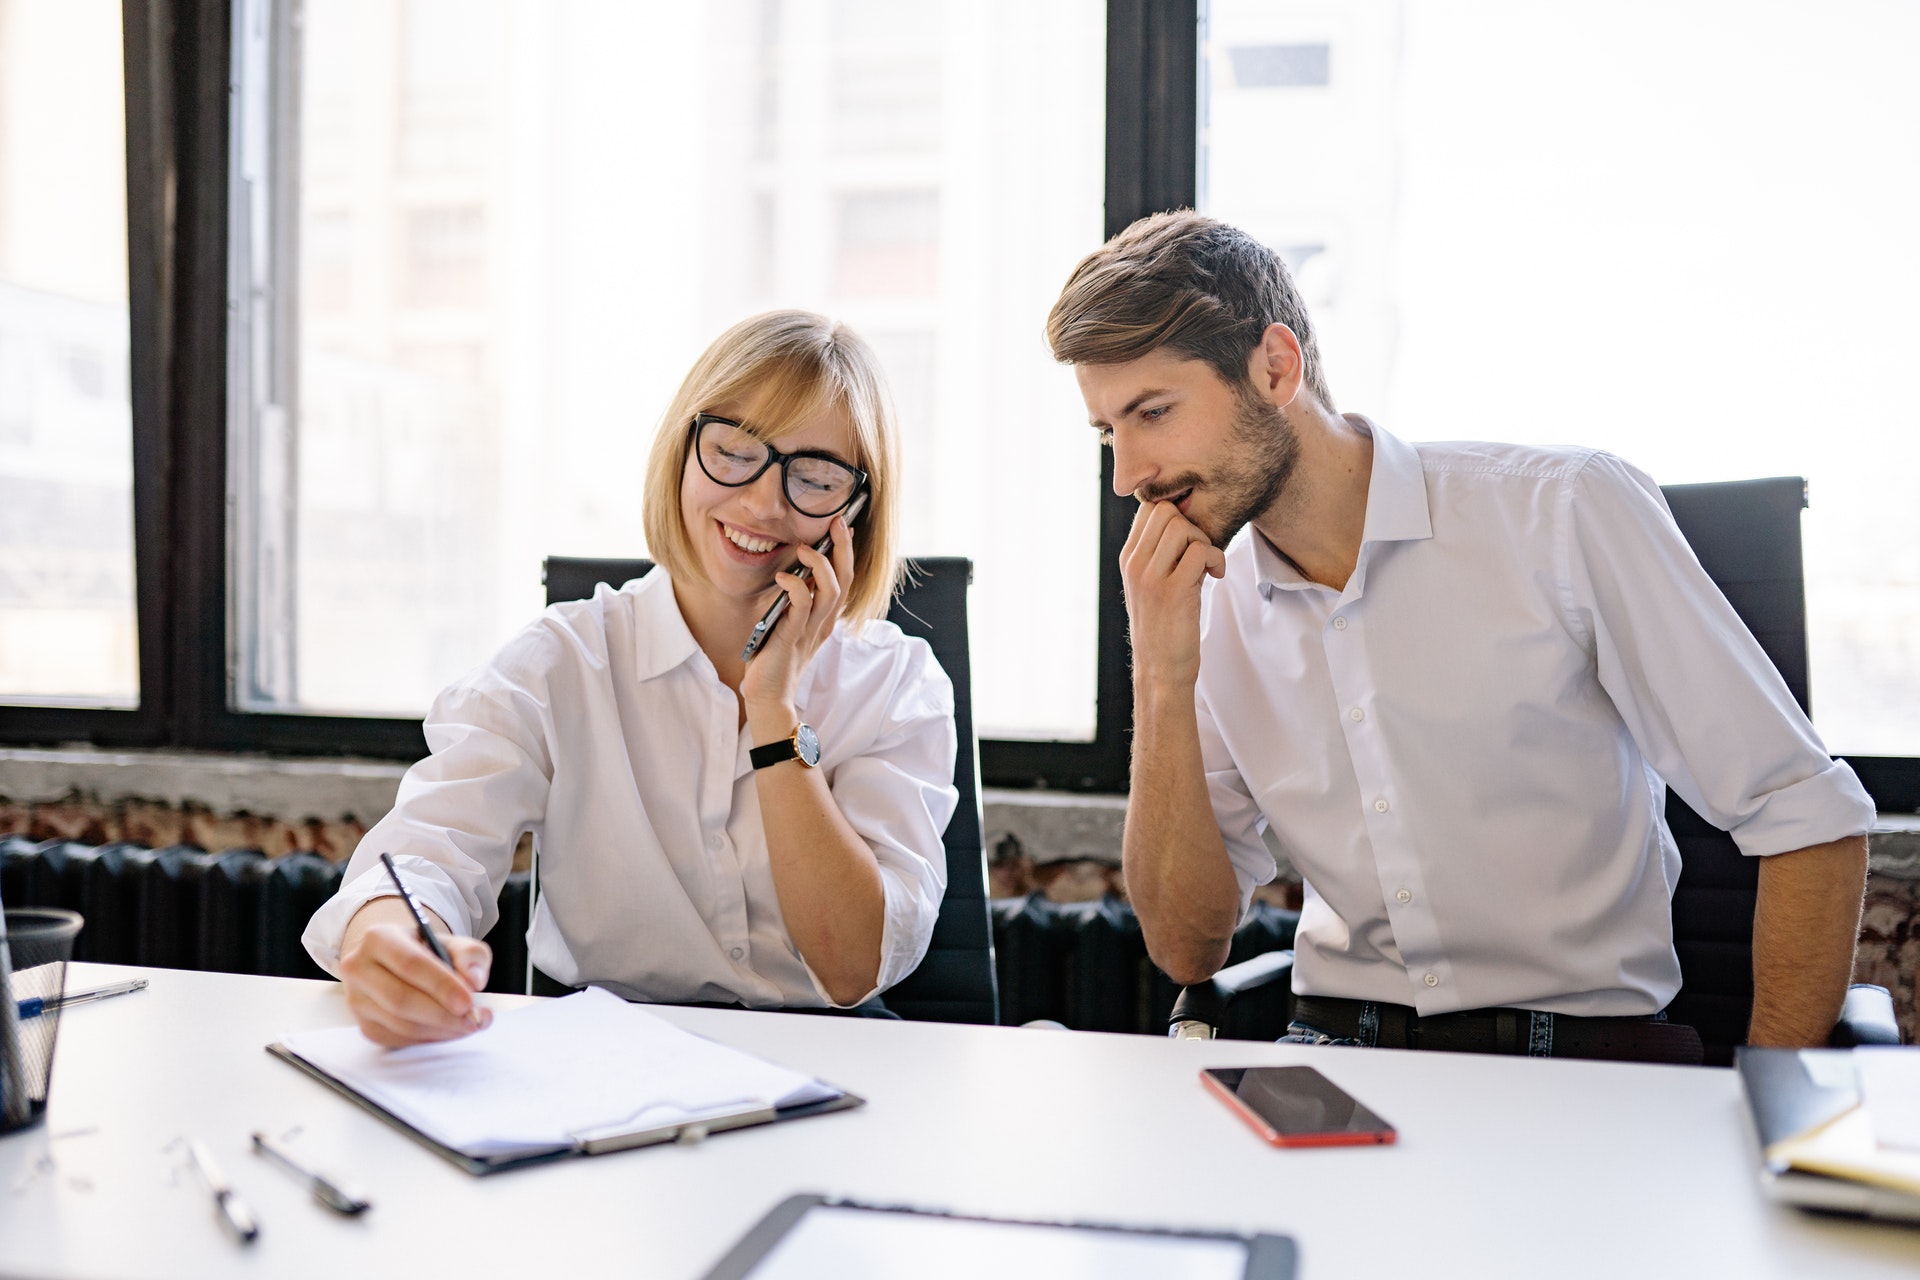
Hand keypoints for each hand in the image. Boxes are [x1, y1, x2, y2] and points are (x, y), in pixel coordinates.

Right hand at [338, 898, 493, 1047]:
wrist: (398, 963)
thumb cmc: (427, 952)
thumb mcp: (454, 942)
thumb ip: (470, 955)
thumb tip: (473, 980)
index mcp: (379, 938)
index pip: (410, 964)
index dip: (441, 986)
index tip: (468, 1001)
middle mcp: (359, 968)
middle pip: (401, 999)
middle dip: (443, 1014)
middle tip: (473, 1019)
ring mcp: (357, 1000)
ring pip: (400, 1024)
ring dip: (440, 1030)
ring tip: (467, 1024)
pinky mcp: (364, 1025)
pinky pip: (398, 1039)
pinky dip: (429, 1039)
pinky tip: (448, 1029)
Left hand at [739, 513, 856, 711]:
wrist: (768, 694)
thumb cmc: (774, 657)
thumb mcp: (787, 621)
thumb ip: (795, 600)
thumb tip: (794, 570)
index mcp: (825, 618)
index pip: (844, 579)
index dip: (845, 552)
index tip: (840, 526)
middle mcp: (824, 622)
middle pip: (845, 580)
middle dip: (843, 549)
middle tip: (835, 523)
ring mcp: (810, 630)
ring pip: (831, 591)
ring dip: (819, 565)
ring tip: (804, 548)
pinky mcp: (792, 636)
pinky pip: (801, 606)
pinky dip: (795, 587)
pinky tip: (783, 577)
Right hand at [1121, 499, 1226, 690]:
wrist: (1161, 668)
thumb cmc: (1163, 626)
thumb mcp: (1151, 584)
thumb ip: (1160, 554)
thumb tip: (1183, 521)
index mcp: (1128, 559)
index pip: (1148, 509)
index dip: (1176, 514)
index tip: (1189, 539)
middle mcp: (1134, 564)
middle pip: (1165, 511)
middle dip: (1191, 525)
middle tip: (1199, 552)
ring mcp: (1151, 577)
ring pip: (1182, 527)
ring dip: (1204, 542)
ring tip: (1207, 566)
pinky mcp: (1173, 591)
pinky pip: (1200, 551)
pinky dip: (1216, 558)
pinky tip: (1216, 574)